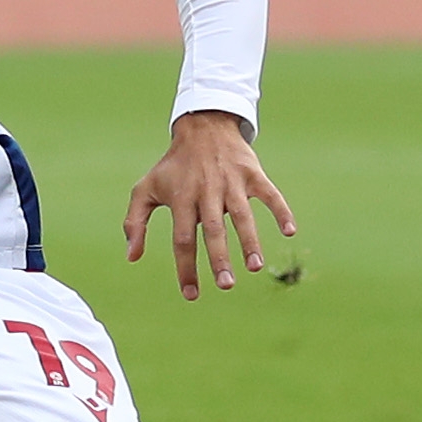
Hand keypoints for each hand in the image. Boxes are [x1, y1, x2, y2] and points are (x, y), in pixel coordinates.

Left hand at [126, 111, 295, 300]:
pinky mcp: (252, 173)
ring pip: (243, 215)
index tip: (191, 295)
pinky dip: (281, 211)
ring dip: (250, 241)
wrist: (202, 126)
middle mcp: (206, 191)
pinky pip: (270, 194)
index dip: (186, 268)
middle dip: (219, 259)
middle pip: (213, 230)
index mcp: (181, 199)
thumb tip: (131, 257)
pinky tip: (290, 231)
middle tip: (226, 286)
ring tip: (255, 267)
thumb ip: (135, 222)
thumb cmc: (173, 166)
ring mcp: (231, 182)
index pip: (182, 239)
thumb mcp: (146, 189)